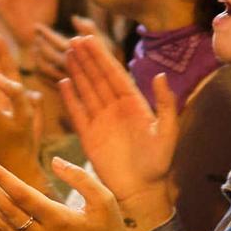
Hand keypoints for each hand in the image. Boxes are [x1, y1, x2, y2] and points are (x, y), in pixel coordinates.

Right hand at [58, 33, 178, 226]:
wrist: (142, 190)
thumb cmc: (158, 163)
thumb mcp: (167, 131)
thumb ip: (165, 104)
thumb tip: (160, 75)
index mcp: (134, 104)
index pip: (115, 75)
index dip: (103, 57)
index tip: (91, 40)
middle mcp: (115, 109)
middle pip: (98, 78)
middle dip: (87, 59)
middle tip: (74, 39)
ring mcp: (101, 121)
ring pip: (86, 91)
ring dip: (77, 72)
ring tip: (67, 53)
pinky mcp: (89, 137)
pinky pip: (78, 113)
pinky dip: (70, 99)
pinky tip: (63, 82)